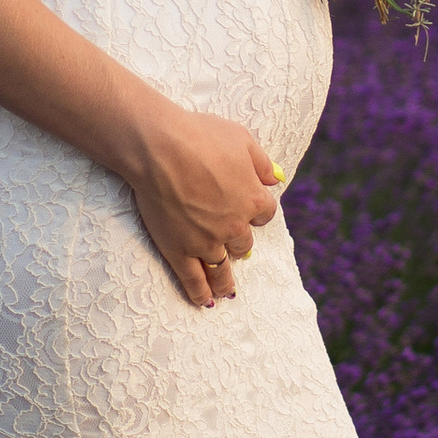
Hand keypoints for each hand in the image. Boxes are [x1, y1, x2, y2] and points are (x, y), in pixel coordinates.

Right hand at [123, 100, 283, 309]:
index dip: (256, 211)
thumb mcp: (241, 139)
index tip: (249, 212)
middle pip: (244, 243)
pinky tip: (205, 302)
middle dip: (239, 243)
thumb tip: (276, 177)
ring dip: (226, 281)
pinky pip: (194, 279)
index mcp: (254, 199)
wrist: (161, 149)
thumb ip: (261, 162)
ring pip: (222, 268)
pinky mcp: (180, 251)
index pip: (265, 214)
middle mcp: (235, 226)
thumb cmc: (201, 136)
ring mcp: (208, 242)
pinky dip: (200, 293)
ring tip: (227, 292)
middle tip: (233, 246)